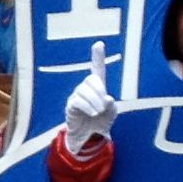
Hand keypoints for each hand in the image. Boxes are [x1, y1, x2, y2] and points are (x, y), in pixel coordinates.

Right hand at [63, 39, 116, 154]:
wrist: (89, 138)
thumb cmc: (100, 122)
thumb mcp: (111, 114)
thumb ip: (111, 106)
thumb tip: (107, 99)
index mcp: (97, 87)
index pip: (97, 69)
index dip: (97, 57)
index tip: (99, 44)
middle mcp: (85, 88)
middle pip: (91, 79)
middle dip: (99, 91)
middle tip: (104, 105)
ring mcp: (76, 96)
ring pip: (85, 90)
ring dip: (95, 101)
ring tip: (98, 112)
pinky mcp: (71, 105)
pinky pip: (78, 101)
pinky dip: (88, 106)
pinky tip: (93, 112)